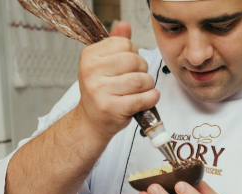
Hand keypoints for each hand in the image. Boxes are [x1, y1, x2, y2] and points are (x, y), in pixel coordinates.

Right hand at [75, 21, 159, 139]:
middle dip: (143, 71)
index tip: (127, 67)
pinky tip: (147, 99)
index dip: (133, 54)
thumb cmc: (102, 91)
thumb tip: (124, 25)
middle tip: (136, 80)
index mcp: (89, 56)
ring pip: (142, 80)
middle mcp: (91, 72)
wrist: (92, 121)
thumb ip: (115, 44)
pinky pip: (143, 98)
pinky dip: (151, 99)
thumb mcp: (104, 65)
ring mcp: (100, 91)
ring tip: (140, 91)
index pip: (125, 44)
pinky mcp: (112, 108)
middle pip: (135, 61)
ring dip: (148, 86)